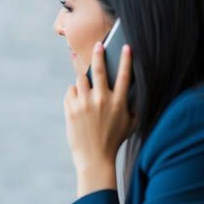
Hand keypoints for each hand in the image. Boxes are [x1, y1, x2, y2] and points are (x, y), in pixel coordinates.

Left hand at [64, 42, 134, 196]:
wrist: (95, 158)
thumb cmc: (114, 140)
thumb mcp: (131, 123)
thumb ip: (131, 106)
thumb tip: (133, 90)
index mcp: (119, 103)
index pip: (124, 76)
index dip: (126, 59)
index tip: (126, 47)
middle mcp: (102, 100)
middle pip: (98, 70)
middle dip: (99, 54)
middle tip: (98, 45)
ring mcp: (84, 104)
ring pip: (80, 80)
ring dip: (82, 80)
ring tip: (85, 84)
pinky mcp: (71, 110)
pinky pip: (70, 92)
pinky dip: (73, 94)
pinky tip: (77, 101)